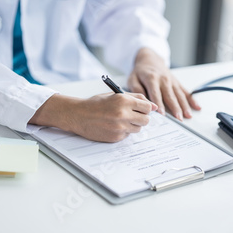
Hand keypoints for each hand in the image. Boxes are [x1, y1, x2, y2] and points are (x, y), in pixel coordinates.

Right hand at [30, 93, 157, 141]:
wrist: (79, 115)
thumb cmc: (96, 104)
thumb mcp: (116, 95)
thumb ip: (136, 98)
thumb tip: (154, 106)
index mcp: (123, 100)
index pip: (147, 107)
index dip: (145, 108)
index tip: (141, 109)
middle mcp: (123, 114)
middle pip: (146, 120)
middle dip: (141, 118)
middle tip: (132, 115)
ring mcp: (119, 127)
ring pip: (138, 129)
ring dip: (133, 125)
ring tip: (121, 120)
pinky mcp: (116, 137)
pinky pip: (128, 135)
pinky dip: (124, 131)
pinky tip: (113, 126)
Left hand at [128, 48, 200, 120]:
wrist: (149, 59)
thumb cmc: (140, 72)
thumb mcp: (132, 79)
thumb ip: (137, 90)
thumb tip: (144, 102)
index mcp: (152, 78)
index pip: (156, 93)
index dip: (159, 104)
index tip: (162, 114)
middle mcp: (164, 79)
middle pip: (170, 96)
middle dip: (175, 108)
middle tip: (178, 118)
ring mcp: (172, 81)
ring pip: (179, 95)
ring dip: (184, 106)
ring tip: (188, 116)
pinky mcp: (177, 83)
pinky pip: (185, 92)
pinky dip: (192, 100)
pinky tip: (197, 107)